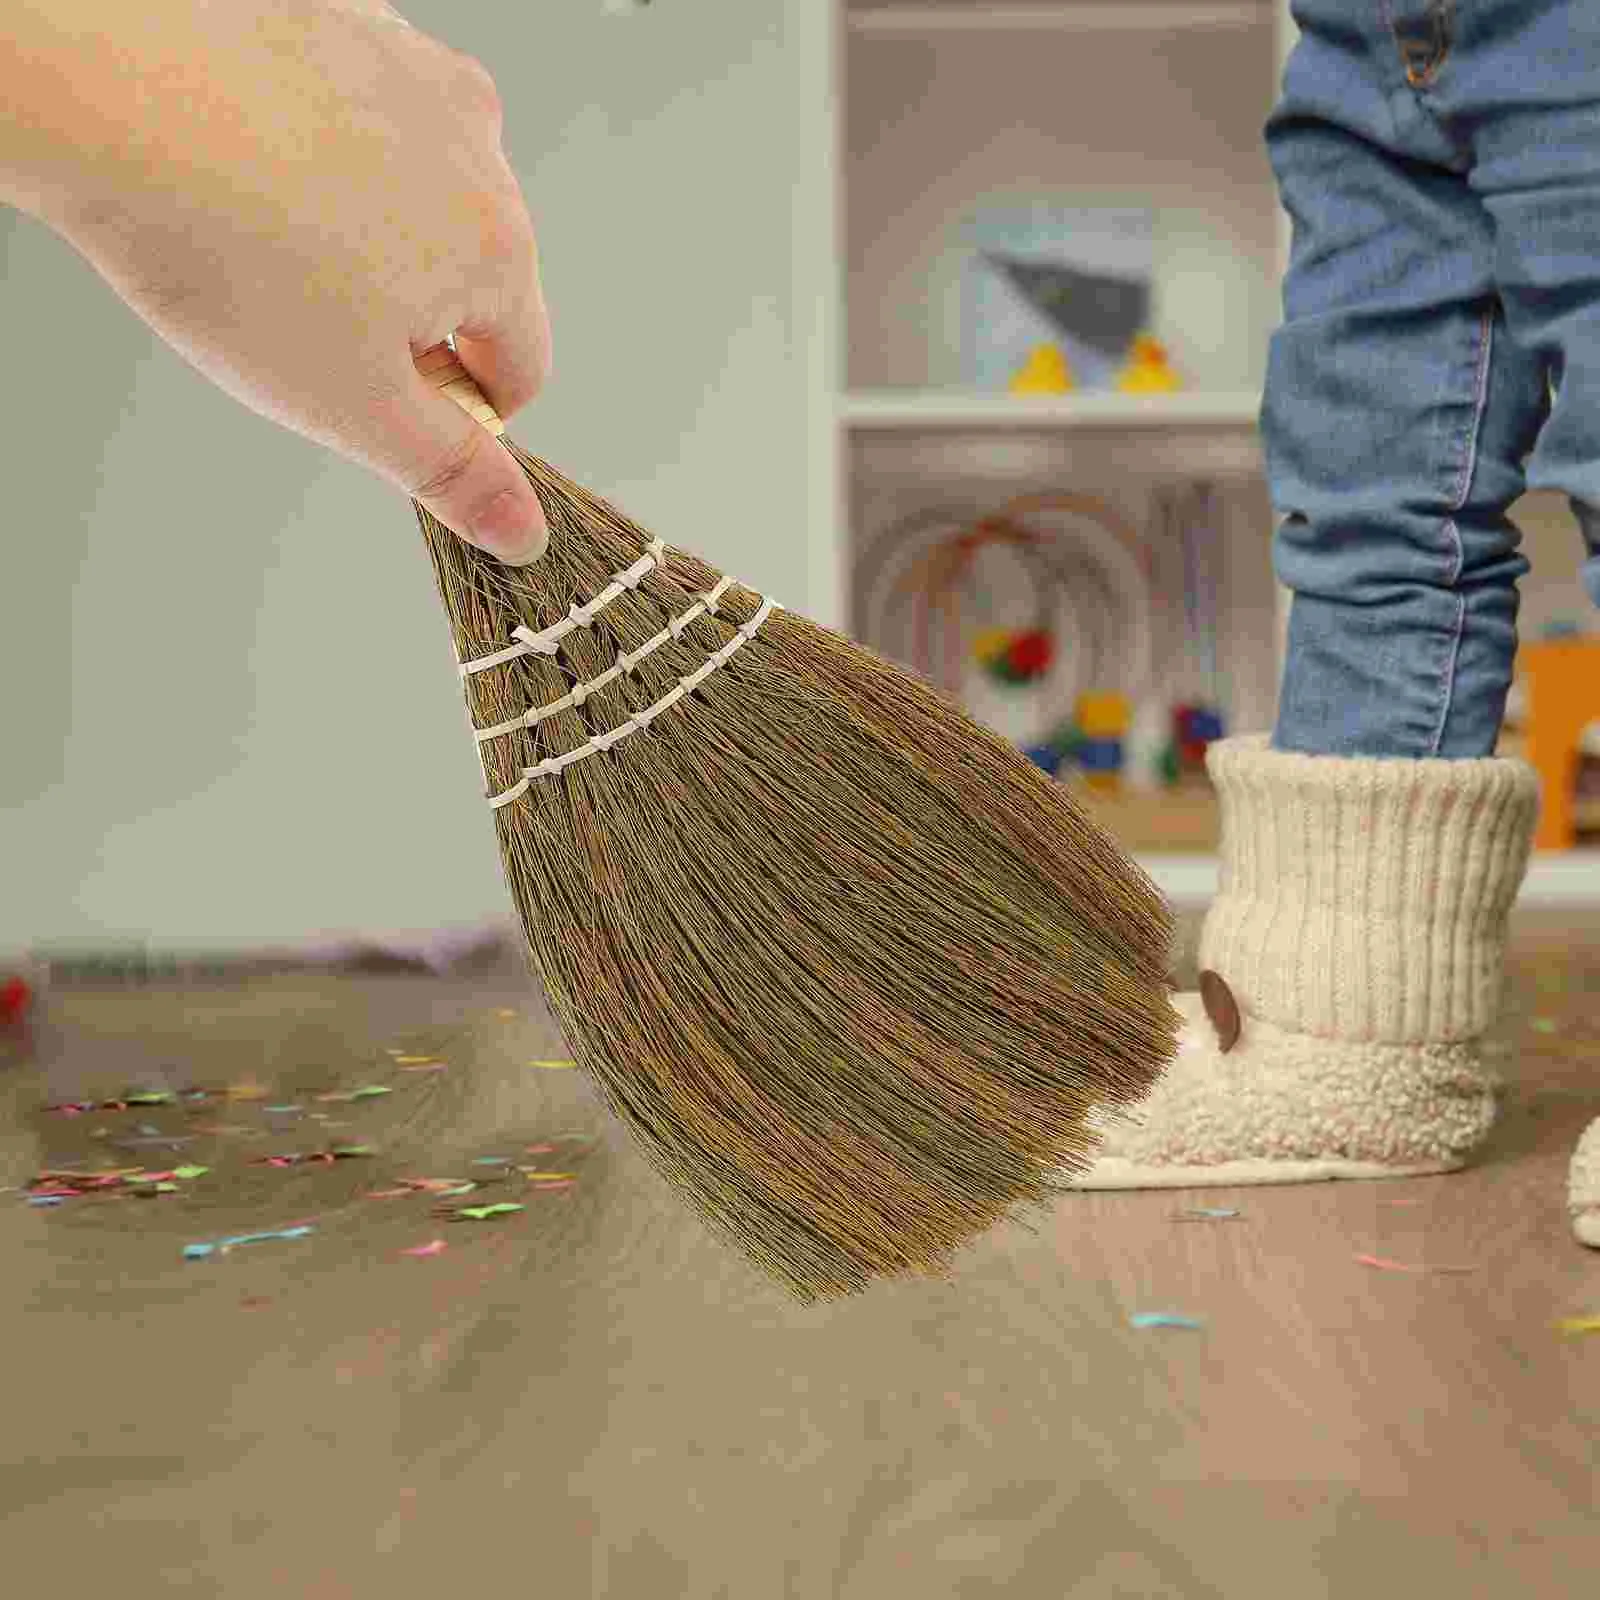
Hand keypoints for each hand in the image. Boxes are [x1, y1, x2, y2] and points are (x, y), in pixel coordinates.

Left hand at [27, 0, 550, 562]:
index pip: (520, 373)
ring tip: (272, 241)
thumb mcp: (351, 405)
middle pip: (473, 279)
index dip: (454, 413)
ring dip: (371, 233)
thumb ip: (450, 475)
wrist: (103, 81)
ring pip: (420, 195)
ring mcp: (415, 72)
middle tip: (310, 323)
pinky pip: (365, 118)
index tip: (379, 401)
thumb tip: (523, 531)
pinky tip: (255, 168)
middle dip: (409, 316)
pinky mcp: (349, 19)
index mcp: (500, 251)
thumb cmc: (222, 245)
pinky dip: (325, 154)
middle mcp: (480, 150)